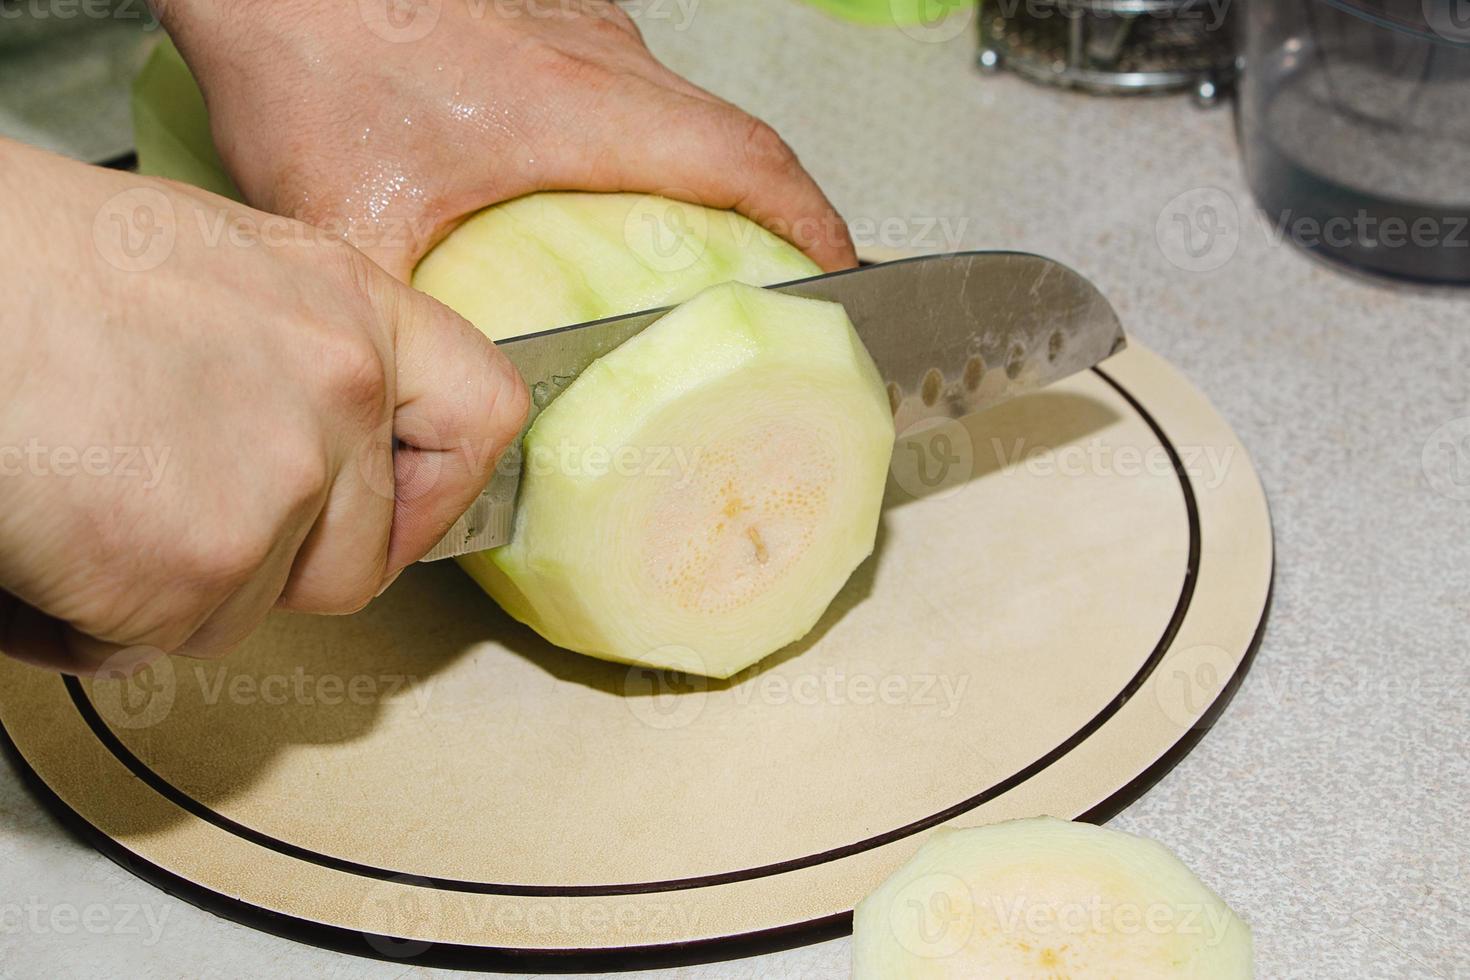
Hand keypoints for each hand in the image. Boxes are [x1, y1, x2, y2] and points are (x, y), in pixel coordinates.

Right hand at [0, 139, 527, 673]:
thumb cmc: (30, 264)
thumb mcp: (213, 267)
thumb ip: (295, 357)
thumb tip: (314, 434)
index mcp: (349, 310)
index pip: (481, 413)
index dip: (443, 484)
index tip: (405, 510)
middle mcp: (341, 395)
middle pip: (363, 555)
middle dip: (278, 566)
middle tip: (182, 515)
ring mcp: (281, 488)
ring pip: (257, 606)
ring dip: (178, 588)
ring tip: (91, 501)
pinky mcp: (202, 569)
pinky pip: (166, 639)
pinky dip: (99, 617)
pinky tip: (50, 539)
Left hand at [157, 0, 857, 279]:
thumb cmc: (311, 39)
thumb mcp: (350, 216)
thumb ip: (399, 324)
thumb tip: (426, 399)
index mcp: (587, 110)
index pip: (749, 164)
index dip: (813, 227)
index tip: (845, 277)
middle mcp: (599, 57)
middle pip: (733, 137)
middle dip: (778, 213)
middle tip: (785, 282)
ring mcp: (573, 25)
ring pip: (679, 107)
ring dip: (709, 174)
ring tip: (706, 248)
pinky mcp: (537, 14)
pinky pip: (627, 83)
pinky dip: (646, 141)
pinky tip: (599, 182)